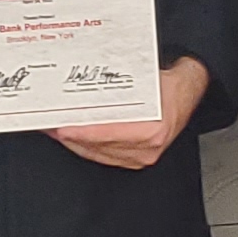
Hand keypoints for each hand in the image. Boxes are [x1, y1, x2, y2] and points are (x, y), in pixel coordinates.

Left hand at [56, 55, 209, 171]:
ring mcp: (141, 156)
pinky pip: (104, 155)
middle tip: (48, 125)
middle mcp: (147, 147)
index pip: (106, 135)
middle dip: (70, 136)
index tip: (62, 128)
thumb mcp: (147, 78)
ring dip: (74, 141)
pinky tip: (72, 137)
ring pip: (97, 153)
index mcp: (151, 130)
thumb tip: (86, 81)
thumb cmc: (169, 85)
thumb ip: (120, 85)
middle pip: (97, 146)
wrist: (189, 91)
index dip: (81, 132)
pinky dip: (86, 146)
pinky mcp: (137, 158)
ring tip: (54, 129)